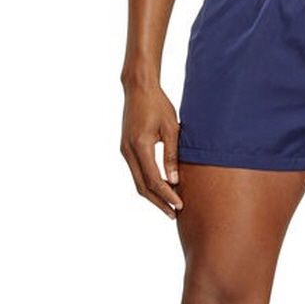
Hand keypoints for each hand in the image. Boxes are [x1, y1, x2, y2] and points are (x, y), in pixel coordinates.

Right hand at [120, 82, 183, 216]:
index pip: (153, 179)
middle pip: (142, 186)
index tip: (180, 205)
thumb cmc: (158, 105)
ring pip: (137, 181)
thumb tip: (174, 180)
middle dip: (159, 202)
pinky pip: (136, 172)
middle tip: (174, 214)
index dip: (166, 195)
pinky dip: (148, 184)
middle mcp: (128, 151)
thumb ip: (172, 155)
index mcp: (140, 146)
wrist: (138, 89)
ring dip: (153, 195)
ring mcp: (125, 151)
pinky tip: (161, 189)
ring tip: (169, 206)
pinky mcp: (126, 149)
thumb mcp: (172, 128)